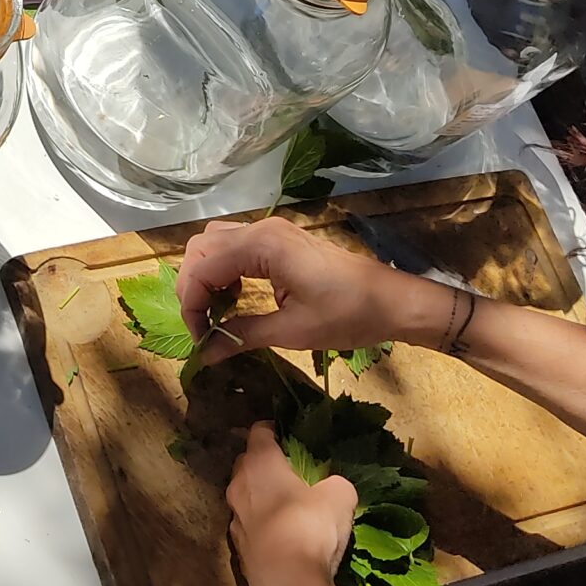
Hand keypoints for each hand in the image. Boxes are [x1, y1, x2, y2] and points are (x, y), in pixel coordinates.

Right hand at [176, 217, 446, 366]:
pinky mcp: (279, 239)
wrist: (394, 301)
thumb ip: (242, 336)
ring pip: (214, 243)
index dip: (192, 306)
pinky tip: (235, 296)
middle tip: (202, 327)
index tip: (200, 339)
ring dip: (206, 276)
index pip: (202, 269)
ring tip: (215, 312)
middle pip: (201, 249)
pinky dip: (223, 269)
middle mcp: (260, 229)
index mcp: (262, 247)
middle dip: (193, 288)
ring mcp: (270, 230)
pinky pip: (234, 246)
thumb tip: (204, 355)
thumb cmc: (348, 315)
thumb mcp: (293, 331)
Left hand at [228, 420, 360, 585]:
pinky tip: (284, 538)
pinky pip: (251, 527)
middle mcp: (238, 485)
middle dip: (265, 463)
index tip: (289, 434)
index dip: (274, 429)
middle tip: (291, 470)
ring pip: (246, 497)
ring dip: (262, 498)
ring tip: (289, 505)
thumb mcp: (339, 497)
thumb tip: (333, 486)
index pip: (259, 432)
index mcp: (258, 463)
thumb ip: (336, 483)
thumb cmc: (309, 528)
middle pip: (247, 464)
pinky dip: (264, 527)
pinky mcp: (239, 550)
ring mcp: (234, 519)